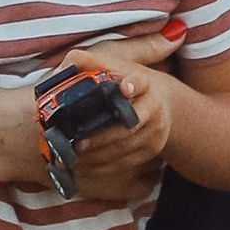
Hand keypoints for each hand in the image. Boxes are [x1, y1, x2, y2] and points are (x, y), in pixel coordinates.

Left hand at [63, 38, 179, 202]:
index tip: (125, 87)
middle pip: (127, 126)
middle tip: (76, 143)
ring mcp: (155, 131)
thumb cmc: (129, 83)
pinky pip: (124, 164)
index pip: (139, 82)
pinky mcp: (151, 150)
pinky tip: (81, 167)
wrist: (162, 103)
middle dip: (100, 137)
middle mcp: (154, 108)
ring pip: (123, 149)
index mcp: (144, 82)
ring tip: (71, 157)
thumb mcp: (114, 65)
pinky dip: (100, 168)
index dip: (132, 85)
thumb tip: (66, 64)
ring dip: (95, 156)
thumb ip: (89, 61)